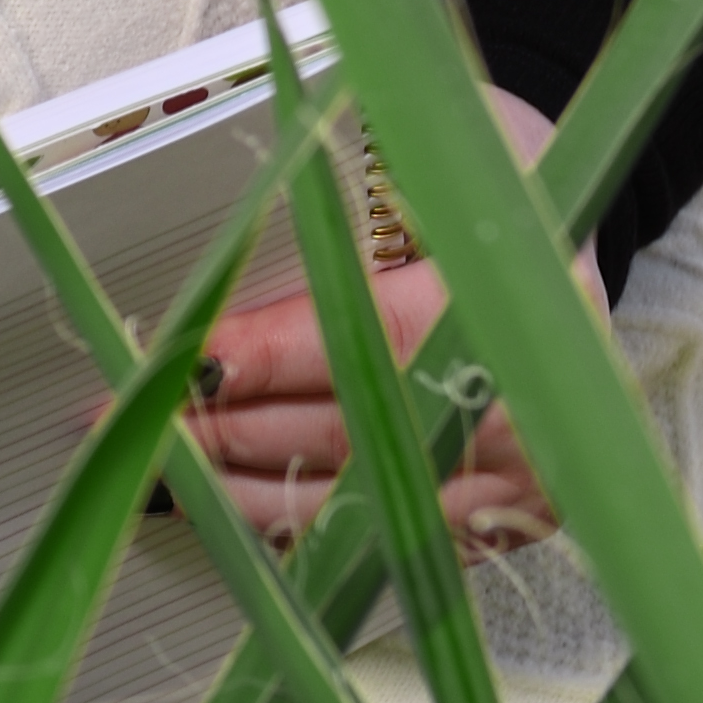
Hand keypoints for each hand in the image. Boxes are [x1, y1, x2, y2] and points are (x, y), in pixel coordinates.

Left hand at [175, 87, 600, 550]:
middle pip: (345, 437)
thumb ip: (338, 193)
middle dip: (225, 431)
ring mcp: (516, 483)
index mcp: (498, 310)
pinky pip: (385, 543)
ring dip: (244, 493)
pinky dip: (303, 528)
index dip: (261, 356)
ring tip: (163, 470)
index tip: (182, 360)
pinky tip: (233, 509)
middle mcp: (513, 412)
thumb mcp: (427, 160)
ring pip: (356, 507)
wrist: (568, 260)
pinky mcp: (505, 527)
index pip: (360, 345)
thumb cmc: (489, 199)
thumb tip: (212, 198)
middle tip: (133, 419)